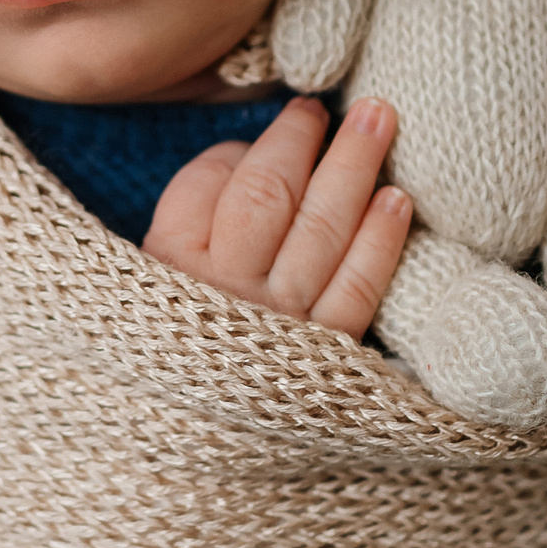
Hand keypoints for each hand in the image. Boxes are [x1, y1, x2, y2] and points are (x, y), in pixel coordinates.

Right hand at [142, 97, 411, 340]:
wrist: (183, 444)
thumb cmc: (173, 338)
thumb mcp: (150, 272)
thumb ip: (189, 207)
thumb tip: (251, 151)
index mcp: (173, 263)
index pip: (220, 183)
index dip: (267, 143)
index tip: (300, 115)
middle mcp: (226, 290)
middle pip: (273, 196)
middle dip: (309, 140)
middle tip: (346, 103)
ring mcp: (280, 323)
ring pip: (321, 230)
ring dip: (354, 168)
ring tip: (380, 120)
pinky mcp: (323, 355)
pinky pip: (357, 288)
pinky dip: (380, 242)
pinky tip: (396, 201)